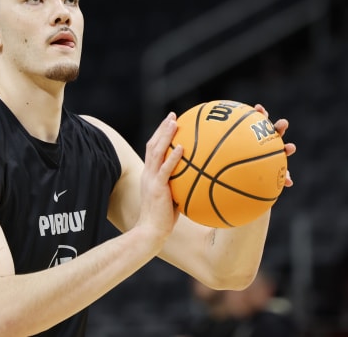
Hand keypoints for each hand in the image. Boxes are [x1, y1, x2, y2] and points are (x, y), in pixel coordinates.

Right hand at [138, 112, 183, 239]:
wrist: (151, 232)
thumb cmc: (163, 220)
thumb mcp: (171, 199)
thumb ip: (180, 188)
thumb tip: (198, 182)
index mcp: (150, 175)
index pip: (153, 150)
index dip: (160, 136)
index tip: (170, 124)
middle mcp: (148, 174)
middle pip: (153, 145)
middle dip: (162, 129)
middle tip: (173, 116)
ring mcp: (151, 180)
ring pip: (156, 152)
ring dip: (165, 136)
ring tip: (175, 122)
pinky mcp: (157, 188)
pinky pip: (166, 170)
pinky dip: (173, 157)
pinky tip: (182, 148)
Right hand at [254, 104, 295, 186]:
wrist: (233, 161)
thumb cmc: (247, 172)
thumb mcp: (260, 176)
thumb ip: (274, 178)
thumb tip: (290, 183)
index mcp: (272, 152)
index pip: (282, 150)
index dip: (287, 149)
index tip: (291, 147)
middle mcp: (267, 140)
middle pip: (275, 132)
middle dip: (280, 127)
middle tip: (283, 123)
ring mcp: (257, 132)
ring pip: (261, 122)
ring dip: (263, 115)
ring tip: (260, 109)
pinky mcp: (247, 125)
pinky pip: (249, 118)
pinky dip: (255, 113)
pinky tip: (257, 107)